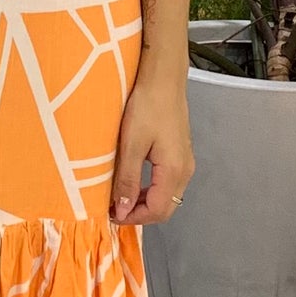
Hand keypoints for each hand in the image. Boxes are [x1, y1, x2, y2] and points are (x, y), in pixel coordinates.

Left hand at [110, 67, 192, 226]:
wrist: (163, 78)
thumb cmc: (147, 107)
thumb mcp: (131, 144)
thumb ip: (128, 179)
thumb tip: (123, 210)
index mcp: (174, 171)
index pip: (157, 211)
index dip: (133, 218)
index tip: (110, 214)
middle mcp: (185, 171)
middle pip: (165, 208)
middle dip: (139, 214)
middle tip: (113, 208)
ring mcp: (185, 162)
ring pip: (166, 196)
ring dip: (143, 202)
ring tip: (118, 196)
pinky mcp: (180, 153)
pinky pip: (166, 183)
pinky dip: (149, 189)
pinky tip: (132, 181)